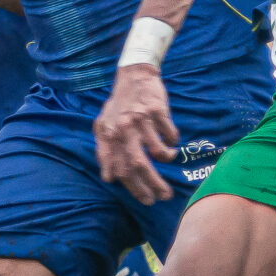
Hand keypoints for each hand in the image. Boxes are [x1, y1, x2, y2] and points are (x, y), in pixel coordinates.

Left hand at [95, 64, 178, 204]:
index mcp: (109, 136)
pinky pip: (169, 133)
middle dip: (153, 185)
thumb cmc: (119, 105)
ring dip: (166, 159)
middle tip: (165, 195)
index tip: (147, 200)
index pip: (120, 169)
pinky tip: (171, 140)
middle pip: (138, 165)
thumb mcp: (103, 127)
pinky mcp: (156, 109)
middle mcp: (123, 129)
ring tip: (170, 158)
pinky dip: (172, 141)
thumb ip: (104, 152)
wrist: (134, 76)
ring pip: (156, 151)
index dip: (134, 188)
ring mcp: (140, 119)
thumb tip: (108, 178)